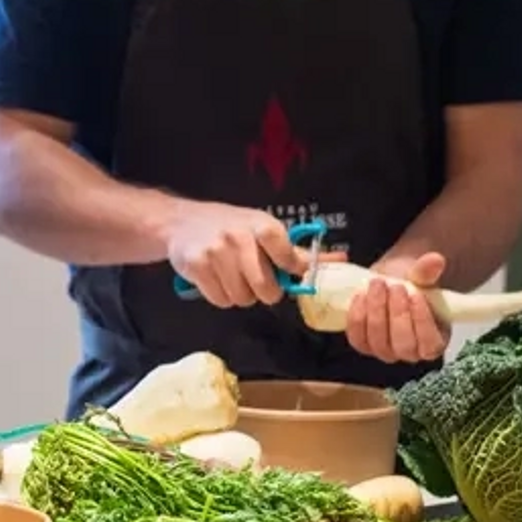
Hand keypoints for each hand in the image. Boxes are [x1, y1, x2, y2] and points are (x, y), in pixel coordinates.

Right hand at [163, 201, 320, 306]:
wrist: (180, 222)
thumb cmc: (229, 226)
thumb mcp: (262, 229)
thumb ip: (296, 251)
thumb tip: (341, 260)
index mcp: (260, 224)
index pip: (286, 253)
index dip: (288, 269)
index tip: (283, 271)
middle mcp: (238, 235)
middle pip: (265, 287)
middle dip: (263, 292)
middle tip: (255, 281)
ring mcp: (216, 251)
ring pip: (242, 298)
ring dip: (240, 295)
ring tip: (232, 278)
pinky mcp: (197, 266)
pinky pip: (220, 300)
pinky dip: (220, 297)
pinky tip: (216, 280)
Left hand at [344, 252, 450, 363]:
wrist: (388, 283)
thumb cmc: (411, 283)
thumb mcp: (421, 275)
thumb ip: (428, 272)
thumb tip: (435, 260)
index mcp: (433, 342)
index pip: (430, 344)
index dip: (422, 322)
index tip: (415, 294)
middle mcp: (409, 352)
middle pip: (403, 345)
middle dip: (397, 314)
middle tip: (395, 286)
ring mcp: (384, 350)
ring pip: (378, 342)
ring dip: (376, 312)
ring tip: (378, 285)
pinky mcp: (363, 344)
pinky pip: (357, 338)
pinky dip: (357, 316)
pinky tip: (361, 295)